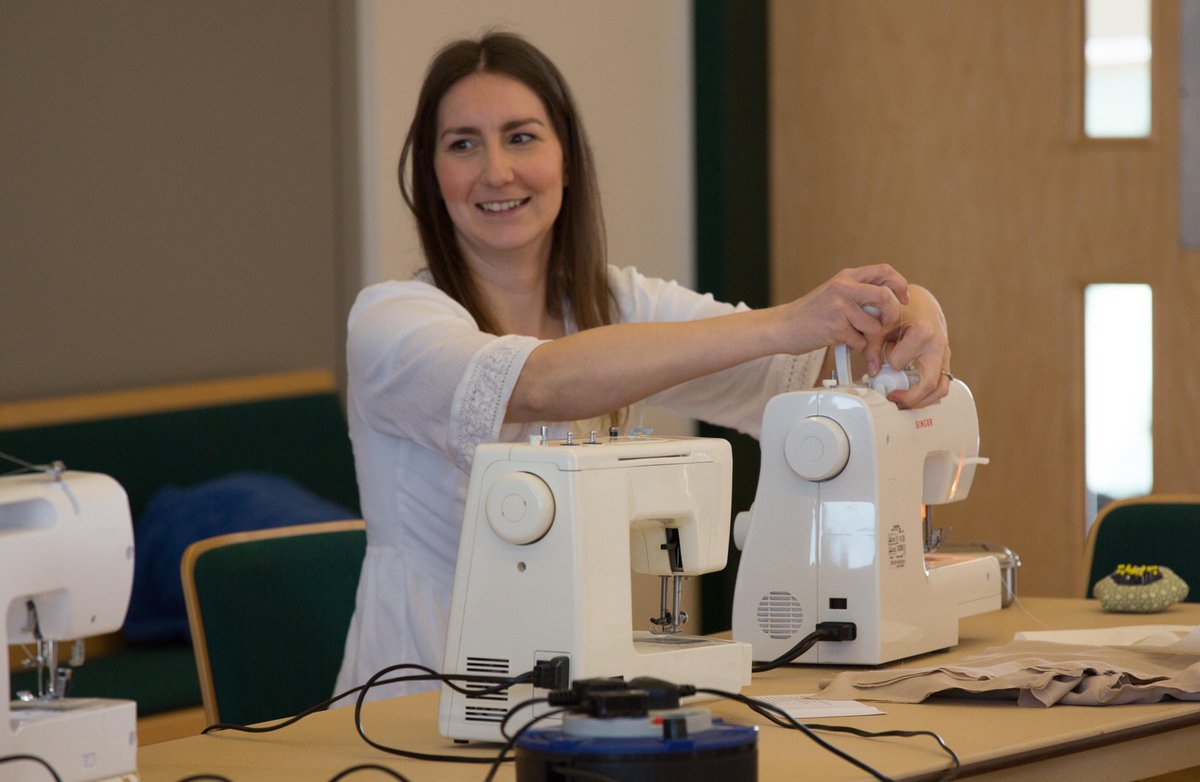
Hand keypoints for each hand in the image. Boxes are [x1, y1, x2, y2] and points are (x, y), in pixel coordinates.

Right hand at [782, 264, 909, 369]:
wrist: (783, 326)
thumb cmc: (810, 313)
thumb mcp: (835, 293)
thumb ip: (859, 292)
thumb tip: (889, 299)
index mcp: (847, 277)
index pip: (885, 271)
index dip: (900, 285)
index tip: (903, 299)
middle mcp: (844, 288)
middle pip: (886, 298)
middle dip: (890, 315)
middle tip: (884, 323)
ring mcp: (839, 308)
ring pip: (874, 326)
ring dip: (868, 336)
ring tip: (851, 333)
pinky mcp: (836, 328)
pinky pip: (860, 342)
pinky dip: (854, 346)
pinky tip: (840, 340)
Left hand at [879, 285, 950, 408]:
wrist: (922, 303)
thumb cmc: (904, 311)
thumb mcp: (882, 325)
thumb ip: (872, 347)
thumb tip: (872, 371)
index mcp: (922, 334)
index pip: (898, 362)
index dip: (886, 363)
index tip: (881, 361)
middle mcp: (938, 345)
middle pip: (930, 384)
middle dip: (910, 398)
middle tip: (893, 399)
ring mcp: (945, 355)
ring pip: (941, 388)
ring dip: (922, 401)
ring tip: (904, 402)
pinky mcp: (945, 361)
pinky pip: (941, 383)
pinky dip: (928, 393)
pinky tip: (912, 394)